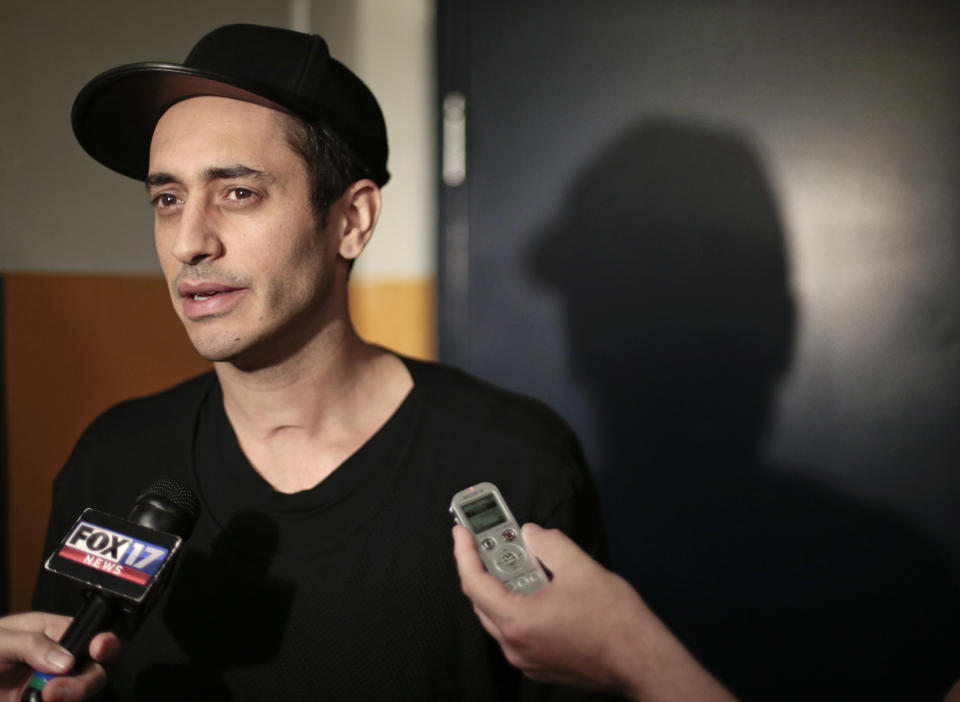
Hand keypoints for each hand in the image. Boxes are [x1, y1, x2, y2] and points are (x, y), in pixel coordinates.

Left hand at [0, 612, 120, 701]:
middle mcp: (54, 662)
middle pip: (91, 670)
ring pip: (78, 695)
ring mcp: (47, 690)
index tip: (98, 650)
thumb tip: (65, 661)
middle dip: (82, 682)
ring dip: (69, 697)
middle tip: (55, 693)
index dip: (100, 641)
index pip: (86, 634)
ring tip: (40, 701)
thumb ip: (30, 644)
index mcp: (47, 633)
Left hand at [452, 523, 736, 700]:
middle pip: (482, 601)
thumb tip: (530, 534)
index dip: (464, 552)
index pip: (474, 582)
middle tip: (490, 540)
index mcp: (516, 621)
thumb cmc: (613, 618)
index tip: (461, 530)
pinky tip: (537, 590)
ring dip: (503, 588)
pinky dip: (517, 607)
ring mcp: (527, 660)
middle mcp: (514, 646)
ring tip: (518, 560)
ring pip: (499, 618)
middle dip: (483, 568)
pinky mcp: (542, 666)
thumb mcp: (580, 567)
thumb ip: (548, 543)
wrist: (642, 661)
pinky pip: (517, 632)